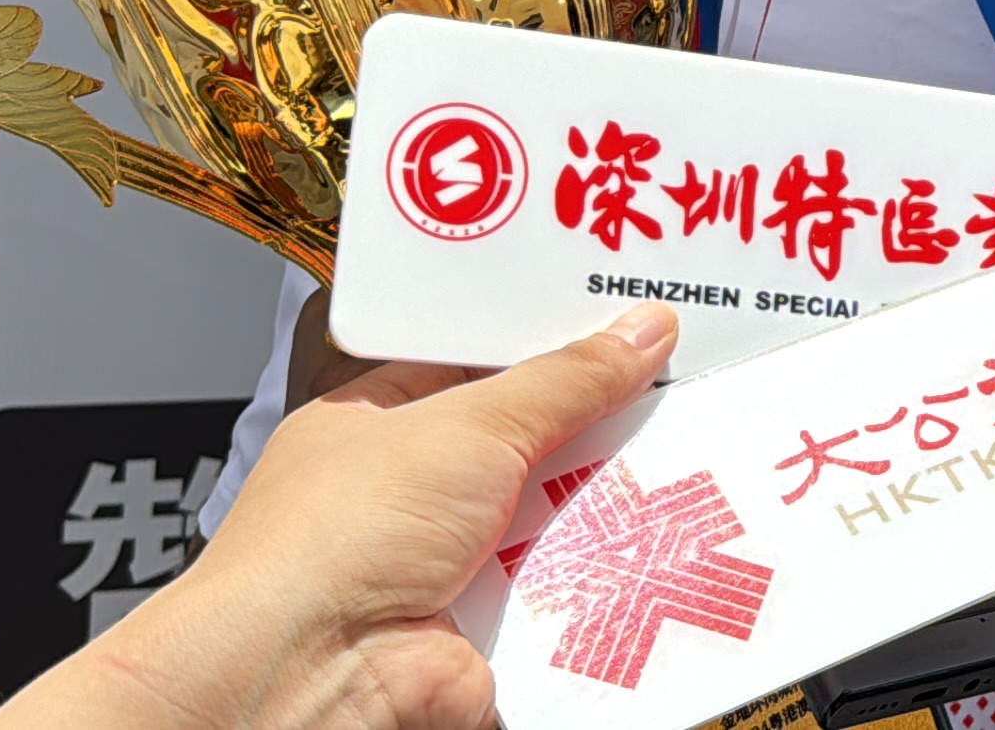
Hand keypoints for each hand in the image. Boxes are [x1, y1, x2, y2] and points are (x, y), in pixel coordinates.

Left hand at [0, 304, 678, 729]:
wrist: (312, 678)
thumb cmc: (333, 541)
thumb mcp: (466, 424)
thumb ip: (563, 380)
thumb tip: (637, 332)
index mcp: (378, 421)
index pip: (475, 363)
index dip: (545, 340)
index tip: (621, 317)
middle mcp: (412, 493)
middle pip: (530, 442)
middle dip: (594, 423)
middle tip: (672, 383)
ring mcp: (453, 565)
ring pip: (559, 518)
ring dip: (606, 501)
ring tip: (682, 454)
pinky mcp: (492, 627)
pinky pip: (574, 591)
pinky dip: (611, 577)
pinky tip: (662, 541)